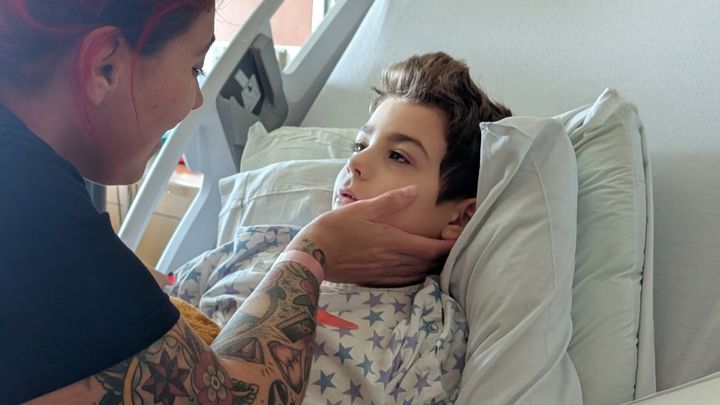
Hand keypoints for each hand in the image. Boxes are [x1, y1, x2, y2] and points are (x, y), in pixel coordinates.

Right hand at [287, 186, 454, 285]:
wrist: (313, 255)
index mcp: (394, 242)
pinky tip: (415, 270)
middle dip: (443, 258)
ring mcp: (385, 273)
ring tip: (439, 259)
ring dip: (430, 267)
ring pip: (417, 274)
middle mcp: (394, 261)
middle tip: (455, 248)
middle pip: (428, 264)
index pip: (430, 249)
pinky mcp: (375, 279)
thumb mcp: (362, 209)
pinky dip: (415, 275)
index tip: (461, 241)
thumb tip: (414, 191)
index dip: (448, 247)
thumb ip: (391, 202)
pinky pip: (403, 280)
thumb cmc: (336, 228)